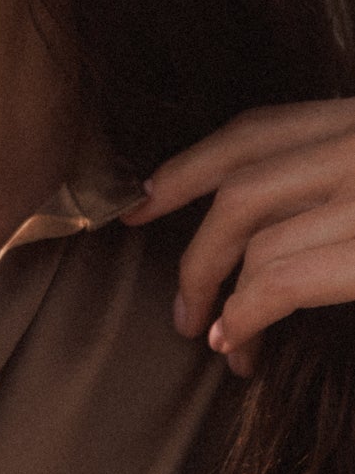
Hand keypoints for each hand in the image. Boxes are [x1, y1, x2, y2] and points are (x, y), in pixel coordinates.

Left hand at [119, 101, 354, 377]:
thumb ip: (332, 182)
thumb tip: (263, 233)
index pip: (256, 131)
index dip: (187, 168)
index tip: (141, 202)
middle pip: (241, 191)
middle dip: (198, 254)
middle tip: (180, 309)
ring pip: (255, 240)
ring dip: (222, 298)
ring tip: (218, 342)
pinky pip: (281, 281)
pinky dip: (246, 315)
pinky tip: (235, 342)